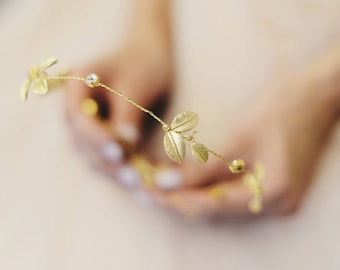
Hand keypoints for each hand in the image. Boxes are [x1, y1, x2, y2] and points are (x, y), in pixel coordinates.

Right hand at [64, 29, 171, 186]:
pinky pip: (108, 157)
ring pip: (94, 155)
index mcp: (77, 85)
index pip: (78, 118)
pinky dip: (123, 168)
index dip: (96, 137)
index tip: (118, 152)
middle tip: (133, 177)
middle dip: (108, 161)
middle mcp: (77, 108)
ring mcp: (88, 125)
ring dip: (115, 171)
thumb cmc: (143, 64)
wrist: (150, 57)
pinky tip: (143, 179)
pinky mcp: (103, 136)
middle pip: (83, 142)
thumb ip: (127, 116)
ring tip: (140, 183)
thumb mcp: (136, 87)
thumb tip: (125, 149)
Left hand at [152, 47, 339, 218]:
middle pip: (218, 208)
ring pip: (221, 202)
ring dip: (192, 192)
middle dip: (182, 197)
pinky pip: (231, 192)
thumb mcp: (239, 137)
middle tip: (150, 187)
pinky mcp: (268, 185)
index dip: (181, 199)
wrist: (312, 94)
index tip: (152, 191)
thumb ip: (204, 167)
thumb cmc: (279, 107)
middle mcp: (277, 203)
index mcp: (275, 191)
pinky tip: (184, 176)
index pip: (216, 205)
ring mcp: (274, 197)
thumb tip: (168, 182)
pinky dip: (207, 185)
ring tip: (160, 181)